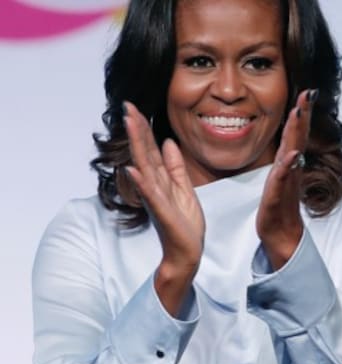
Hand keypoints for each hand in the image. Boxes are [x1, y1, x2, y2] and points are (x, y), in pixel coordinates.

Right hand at [124, 102, 204, 315]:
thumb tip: (167, 143)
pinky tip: (133, 169)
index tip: (134, 108)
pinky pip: (151, 195)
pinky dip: (142, 182)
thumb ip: (176, 167)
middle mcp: (154, 186)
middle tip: (128, 106)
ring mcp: (156, 198)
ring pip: (145, 167)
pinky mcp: (162, 212)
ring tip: (131, 125)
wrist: (186, 252)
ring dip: (137, 146)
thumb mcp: (185, 189)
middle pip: (144, 153)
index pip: (150, 150)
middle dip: (137, 129)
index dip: (144, 129)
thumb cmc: (184, 223)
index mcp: (161, 180)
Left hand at [256, 89, 317, 268]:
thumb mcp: (279, 177)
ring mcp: (286, 181)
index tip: (307, 92)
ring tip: (299, 114)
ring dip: (296, 133)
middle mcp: (291, 169)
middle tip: (309, 94)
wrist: (281, 234)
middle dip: (303, 115)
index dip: (301, 113)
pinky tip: (292, 155)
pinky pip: (282, 179)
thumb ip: (285, 159)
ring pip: (292, 152)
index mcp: (289, 162)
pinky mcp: (277, 196)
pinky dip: (287, 166)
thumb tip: (290, 144)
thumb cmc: (278, 206)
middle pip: (297, 137)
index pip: (295, 133)